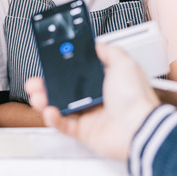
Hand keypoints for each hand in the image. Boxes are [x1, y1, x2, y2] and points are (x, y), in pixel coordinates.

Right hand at [25, 44, 160, 160]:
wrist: (138, 128)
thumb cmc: (136, 98)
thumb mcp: (125, 63)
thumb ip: (109, 51)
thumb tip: (96, 44)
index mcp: (105, 79)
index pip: (78, 70)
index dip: (63, 66)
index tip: (50, 61)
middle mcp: (96, 96)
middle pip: (65, 88)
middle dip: (48, 84)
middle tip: (37, 81)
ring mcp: (89, 114)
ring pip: (60, 105)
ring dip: (45, 100)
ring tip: (37, 96)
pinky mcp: (84, 131)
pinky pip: (63, 124)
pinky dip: (53, 119)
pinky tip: (50, 111)